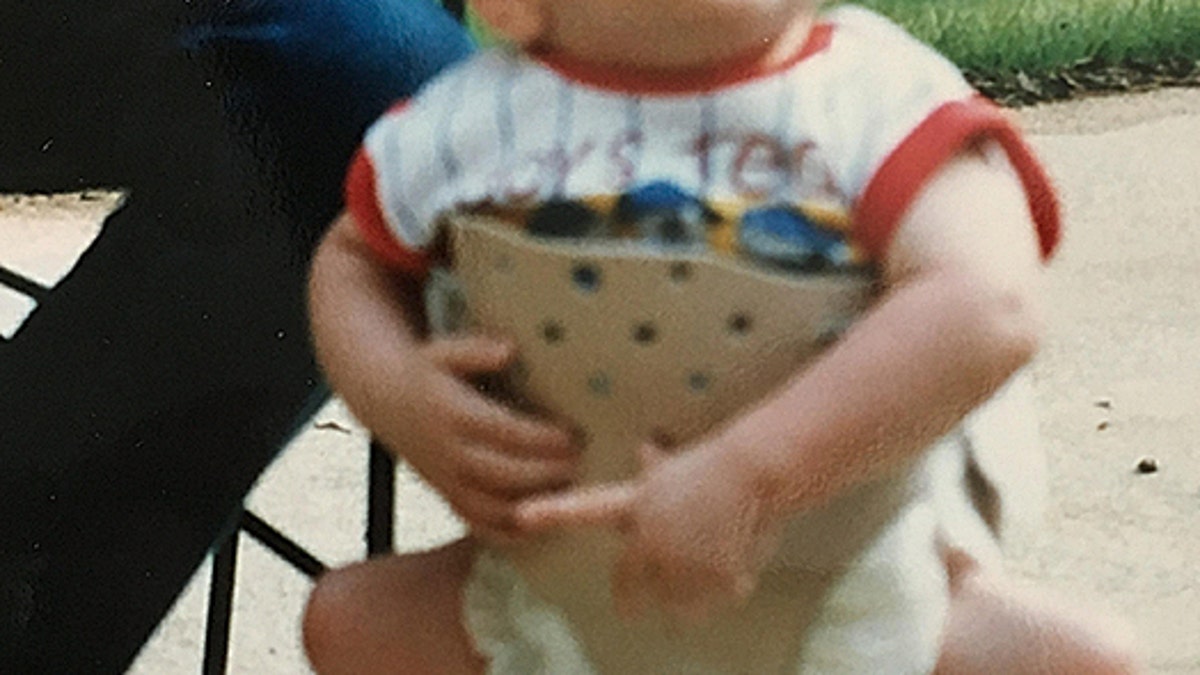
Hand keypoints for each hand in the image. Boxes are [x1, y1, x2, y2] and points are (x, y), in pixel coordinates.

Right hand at [378, 335, 579, 544]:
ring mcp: (446, 479)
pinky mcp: (447, 496)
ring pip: (490, 506)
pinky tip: (540, 524)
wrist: (386, 401)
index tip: (571, 436)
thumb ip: (475, 350)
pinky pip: (477, 524)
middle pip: (500, 473)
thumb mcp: (445, 351)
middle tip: (579, 464)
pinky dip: (508, 532)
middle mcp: (447, 451)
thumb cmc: (428, 372)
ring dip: (531, 505)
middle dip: (544, 473)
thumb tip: (509, 350)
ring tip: (568, 492)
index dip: (539, 438)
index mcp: (450, 413)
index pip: (500, 431)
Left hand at [516, 438, 781, 623]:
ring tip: (713, 568)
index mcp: (639, 505)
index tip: (521, 514)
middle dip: (629, 602)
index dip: (551, 511)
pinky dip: (729, 590)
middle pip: (629, 587)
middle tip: (629, 610)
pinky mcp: (708, 581)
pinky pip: (716, 600)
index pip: (586, 507)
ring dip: (692, 595)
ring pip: (677, 603)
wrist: (754, 473)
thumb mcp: (682, 466)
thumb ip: (659, 470)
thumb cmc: (723, 465)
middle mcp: (650, 537)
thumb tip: (645, 448)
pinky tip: (739, 571)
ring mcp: (677, 563)